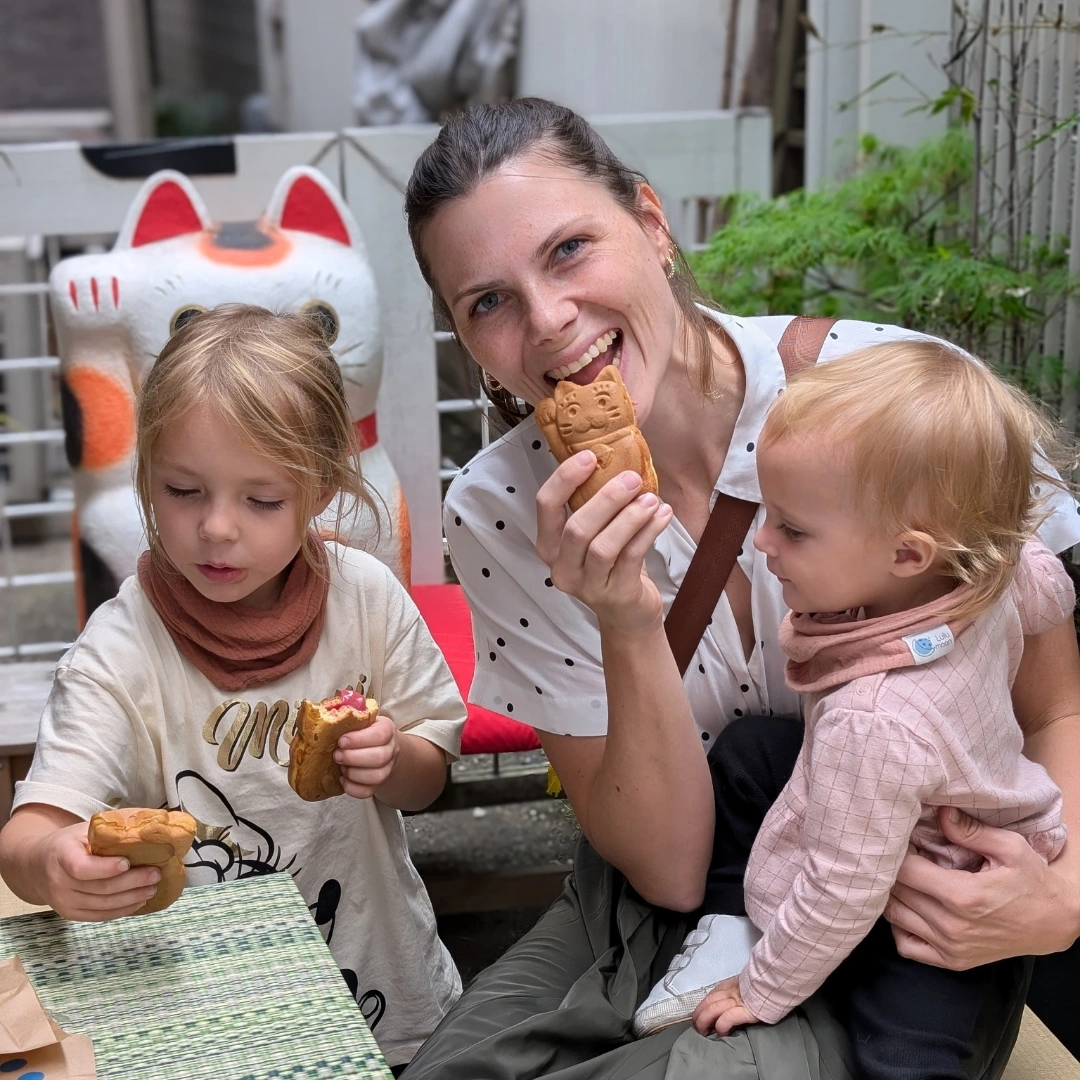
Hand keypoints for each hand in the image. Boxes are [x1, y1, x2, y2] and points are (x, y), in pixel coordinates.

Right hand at [41, 821, 161, 920]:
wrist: (37, 865)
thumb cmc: (68, 843)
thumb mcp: (83, 830)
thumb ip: (109, 831)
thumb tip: (149, 829)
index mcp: (61, 855)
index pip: (81, 868)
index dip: (106, 868)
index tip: (127, 862)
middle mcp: (59, 882)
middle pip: (100, 888)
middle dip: (133, 882)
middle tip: (155, 874)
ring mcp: (63, 902)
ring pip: (103, 905)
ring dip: (132, 898)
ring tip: (152, 888)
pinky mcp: (70, 914)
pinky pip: (99, 916)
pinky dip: (122, 910)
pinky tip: (139, 902)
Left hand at [336, 715, 400, 798]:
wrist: (381, 747)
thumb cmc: (364, 731)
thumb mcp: (361, 719)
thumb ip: (348, 715)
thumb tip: (323, 711)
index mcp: (386, 729)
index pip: (380, 734)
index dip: (359, 739)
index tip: (341, 741)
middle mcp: (391, 749)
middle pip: (379, 757)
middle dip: (353, 757)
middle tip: (336, 755)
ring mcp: (387, 768)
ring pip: (376, 776)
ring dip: (354, 773)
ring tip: (340, 767)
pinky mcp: (378, 784)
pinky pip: (368, 792)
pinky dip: (352, 789)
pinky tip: (342, 779)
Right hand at [534, 451, 672, 633]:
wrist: (628, 614)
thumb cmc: (611, 564)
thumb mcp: (595, 533)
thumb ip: (594, 502)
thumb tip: (614, 454)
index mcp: (549, 545)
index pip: (545, 506)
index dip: (564, 479)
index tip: (589, 456)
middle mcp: (561, 567)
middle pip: (576, 528)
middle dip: (606, 499)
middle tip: (632, 478)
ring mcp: (587, 585)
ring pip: (603, 546)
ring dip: (629, 518)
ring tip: (652, 499)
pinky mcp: (616, 595)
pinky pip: (630, 559)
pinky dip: (647, 533)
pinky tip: (662, 516)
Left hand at [692, 975, 758, 1035]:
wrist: (777, 983)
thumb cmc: (764, 986)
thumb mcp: (746, 984)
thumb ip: (737, 990)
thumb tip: (729, 1000)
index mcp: (731, 985)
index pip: (711, 994)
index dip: (702, 1005)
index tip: (698, 1013)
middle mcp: (731, 992)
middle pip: (708, 1002)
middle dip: (699, 1014)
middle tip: (696, 1025)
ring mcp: (737, 1001)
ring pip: (713, 1009)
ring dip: (704, 1021)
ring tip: (703, 1031)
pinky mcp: (746, 1011)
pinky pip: (727, 1018)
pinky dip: (721, 1026)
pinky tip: (721, 1033)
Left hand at [885, 806, 1079, 968]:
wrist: (1055, 923)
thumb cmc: (1033, 882)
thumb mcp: (1011, 848)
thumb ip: (971, 831)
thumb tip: (941, 814)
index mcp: (964, 896)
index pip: (906, 871)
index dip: (898, 851)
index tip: (903, 840)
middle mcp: (953, 926)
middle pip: (897, 892)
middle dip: (892, 869)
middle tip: (898, 854)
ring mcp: (951, 947)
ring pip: (895, 916)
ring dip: (891, 893)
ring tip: (903, 876)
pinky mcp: (953, 961)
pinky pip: (907, 946)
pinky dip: (899, 926)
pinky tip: (909, 907)